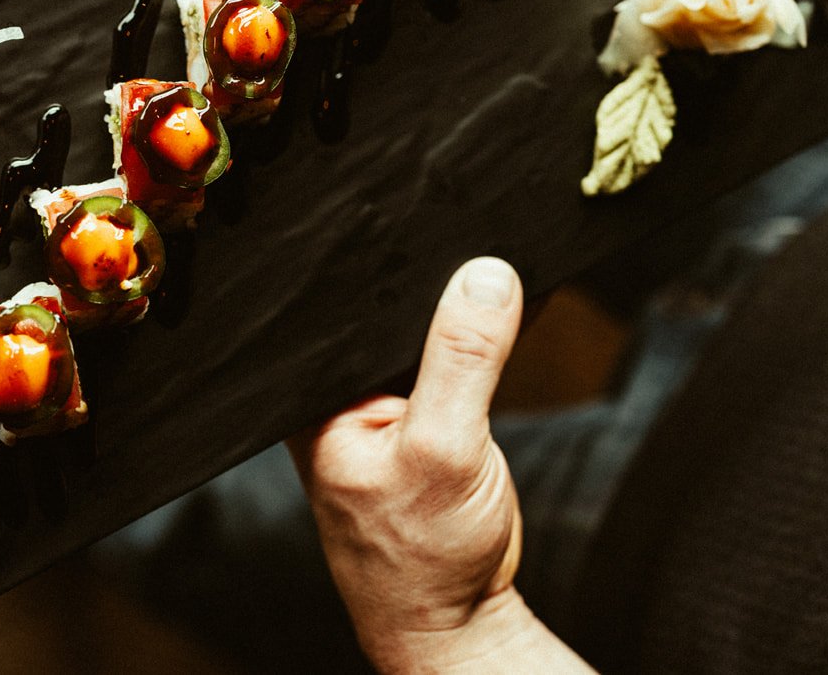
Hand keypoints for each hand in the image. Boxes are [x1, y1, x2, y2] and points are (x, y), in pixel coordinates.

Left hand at [287, 257, 591, 672]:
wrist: (460, 617)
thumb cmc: (424, 556)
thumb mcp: (444, 448)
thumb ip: (461, 361)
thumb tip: (485, 277)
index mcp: (315, 394)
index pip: (344, 304)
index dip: (381, 254)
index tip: (424, 209)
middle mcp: (341, 391)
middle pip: (384, 308)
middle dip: (426, 271)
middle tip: (472, 226)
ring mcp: (386, 400)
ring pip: (422, 326)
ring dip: (459, 299)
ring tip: (496, 257)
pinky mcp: (428, 411)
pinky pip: (455, 353)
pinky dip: (483, 330)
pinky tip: (512, 301)